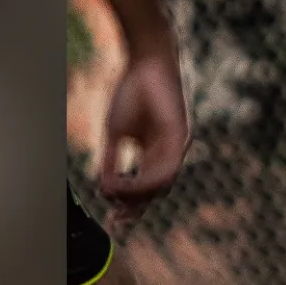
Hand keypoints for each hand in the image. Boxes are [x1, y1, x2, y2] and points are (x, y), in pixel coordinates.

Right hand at [98, 46, 190, 233]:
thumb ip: (111, 160)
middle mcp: (169, 153)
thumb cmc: (131, 93)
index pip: (146, 187)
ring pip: (162, 185)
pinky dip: (145, 181)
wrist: (146, 64)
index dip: (130, 205)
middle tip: (115, 221)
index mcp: (155, 152)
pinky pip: (167, 169)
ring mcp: (177, 146)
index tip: (112, 220)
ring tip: (114, 199)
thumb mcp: (116, 133)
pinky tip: (126, 185)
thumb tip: (104, 187)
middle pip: (156, 192)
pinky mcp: (181, 137)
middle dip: (135, 208)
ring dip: (137, 196)